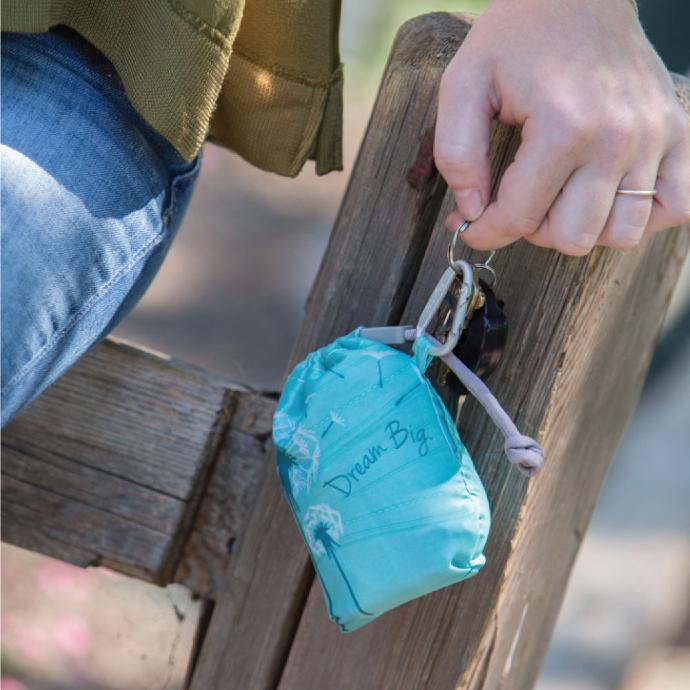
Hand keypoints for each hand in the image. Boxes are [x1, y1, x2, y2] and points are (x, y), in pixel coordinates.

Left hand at [434, 0, 689, 255]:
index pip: (519, 218)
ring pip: (622, 234)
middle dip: (534, 229)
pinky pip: (675, 206)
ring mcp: (655, 137)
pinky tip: (606, 192)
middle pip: (573, 238)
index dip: (485, 232)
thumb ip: (456, 154)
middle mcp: (617, 138)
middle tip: (520, 200)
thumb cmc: (516, 38)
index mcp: (563, 127)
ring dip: (584, 225)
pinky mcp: (678, 133)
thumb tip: (471, 212)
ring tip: (561, 196)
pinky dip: (639, 213)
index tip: (471, 225)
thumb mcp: (463, 85)